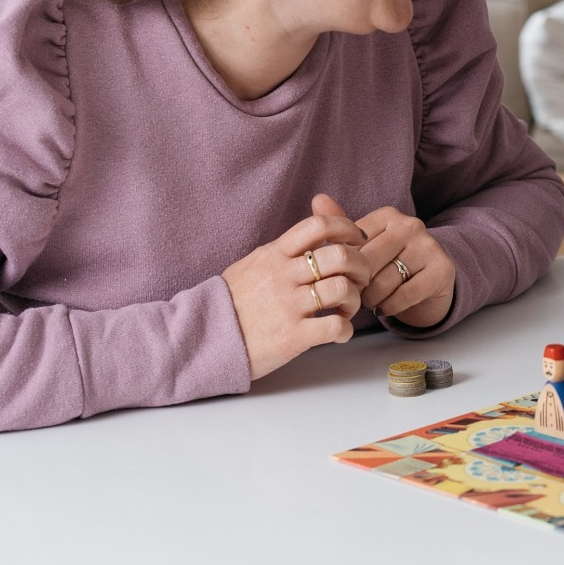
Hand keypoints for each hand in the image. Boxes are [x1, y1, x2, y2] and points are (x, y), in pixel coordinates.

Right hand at [221, 209, 369, 380]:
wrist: (202, 339)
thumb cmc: (230, 303)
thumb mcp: (253, 264)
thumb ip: (283, 249)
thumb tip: (314, 232)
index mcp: (274, 254)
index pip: (318, 225)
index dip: (346, 227)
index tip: (357, 238)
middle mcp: (282, 275)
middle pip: (339, 256)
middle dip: (361, 266)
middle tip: (361, 279)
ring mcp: (287, 305)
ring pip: (342, 289)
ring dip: (354, 300)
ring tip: (345, 309)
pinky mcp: (291, 336)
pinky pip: (334, 326)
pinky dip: (345, 330)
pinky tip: (338, 332)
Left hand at [315, 195, 455, 328]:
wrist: (428, 287)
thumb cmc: (388, 266)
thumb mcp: (364, 248)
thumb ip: (340, 229)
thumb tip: (317, 199)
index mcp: (388, 215)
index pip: (353, 243)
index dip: (345, 267)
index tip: (345, 279)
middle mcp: (411, 225)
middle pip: (368, 262)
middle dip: (358, 285)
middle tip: (356, 296)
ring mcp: (429, 246)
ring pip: (385, 280)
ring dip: (373, 298)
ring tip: (371, 302)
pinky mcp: (442, 269)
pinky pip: (405, 294)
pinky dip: (390, 306)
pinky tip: (386, 307)